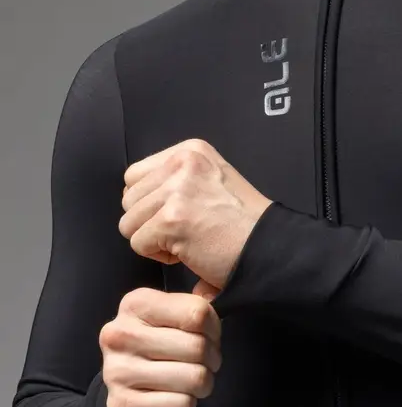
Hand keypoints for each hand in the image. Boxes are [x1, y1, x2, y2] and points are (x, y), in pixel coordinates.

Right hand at [100, 287, 221, 406]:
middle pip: (198, 346)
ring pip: (194, 377)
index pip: (198, 313)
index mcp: (135, 304)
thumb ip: (197, 305)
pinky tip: (172, 398)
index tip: (209, 336)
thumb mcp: (175, 317)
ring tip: (190, 381)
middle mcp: (119, 334)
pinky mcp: (122, 406)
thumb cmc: (163, 350)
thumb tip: (215, 292)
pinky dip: (187, 404)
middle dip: (211, 358)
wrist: (132, 398)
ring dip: (203, 383)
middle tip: (203, 363)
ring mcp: (116, 371)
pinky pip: (182, 404)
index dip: (214, 329)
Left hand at [119, 138, 271, 288]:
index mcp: (191, 150)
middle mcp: (183, 163)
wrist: (268, 246)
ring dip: (154, 238)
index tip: (184, 211)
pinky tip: (189, 250)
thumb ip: (176, 178)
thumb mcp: (213, 178)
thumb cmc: (243, 223)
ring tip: (188, 239)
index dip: (153, 202)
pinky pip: (138, 244)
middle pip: (129, 199)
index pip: (135, 175)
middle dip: (151, 221)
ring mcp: (177, 190)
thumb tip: (134, 192)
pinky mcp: (172, 219)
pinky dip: (160, 255)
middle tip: (187, 228)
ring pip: (128, 223)